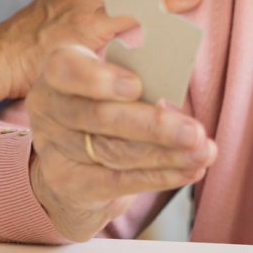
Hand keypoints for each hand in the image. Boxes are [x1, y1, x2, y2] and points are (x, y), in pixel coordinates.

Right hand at [27, 45, 217, 241]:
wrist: (75, 158)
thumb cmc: (107, 102)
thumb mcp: (115, 77)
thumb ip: (138, 72)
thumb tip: (174, 74)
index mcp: (59, 70)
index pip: (67, 69)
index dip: (100, 79)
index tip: (136, 85)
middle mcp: (49, 108)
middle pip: (101, 118)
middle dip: (154, 126)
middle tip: (194, 132)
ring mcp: (54, 148)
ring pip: (116, 152)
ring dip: (167, 154)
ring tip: (203, 152)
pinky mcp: (69, 183)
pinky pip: (119, 181)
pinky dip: (160, 176)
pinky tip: (189, 170)